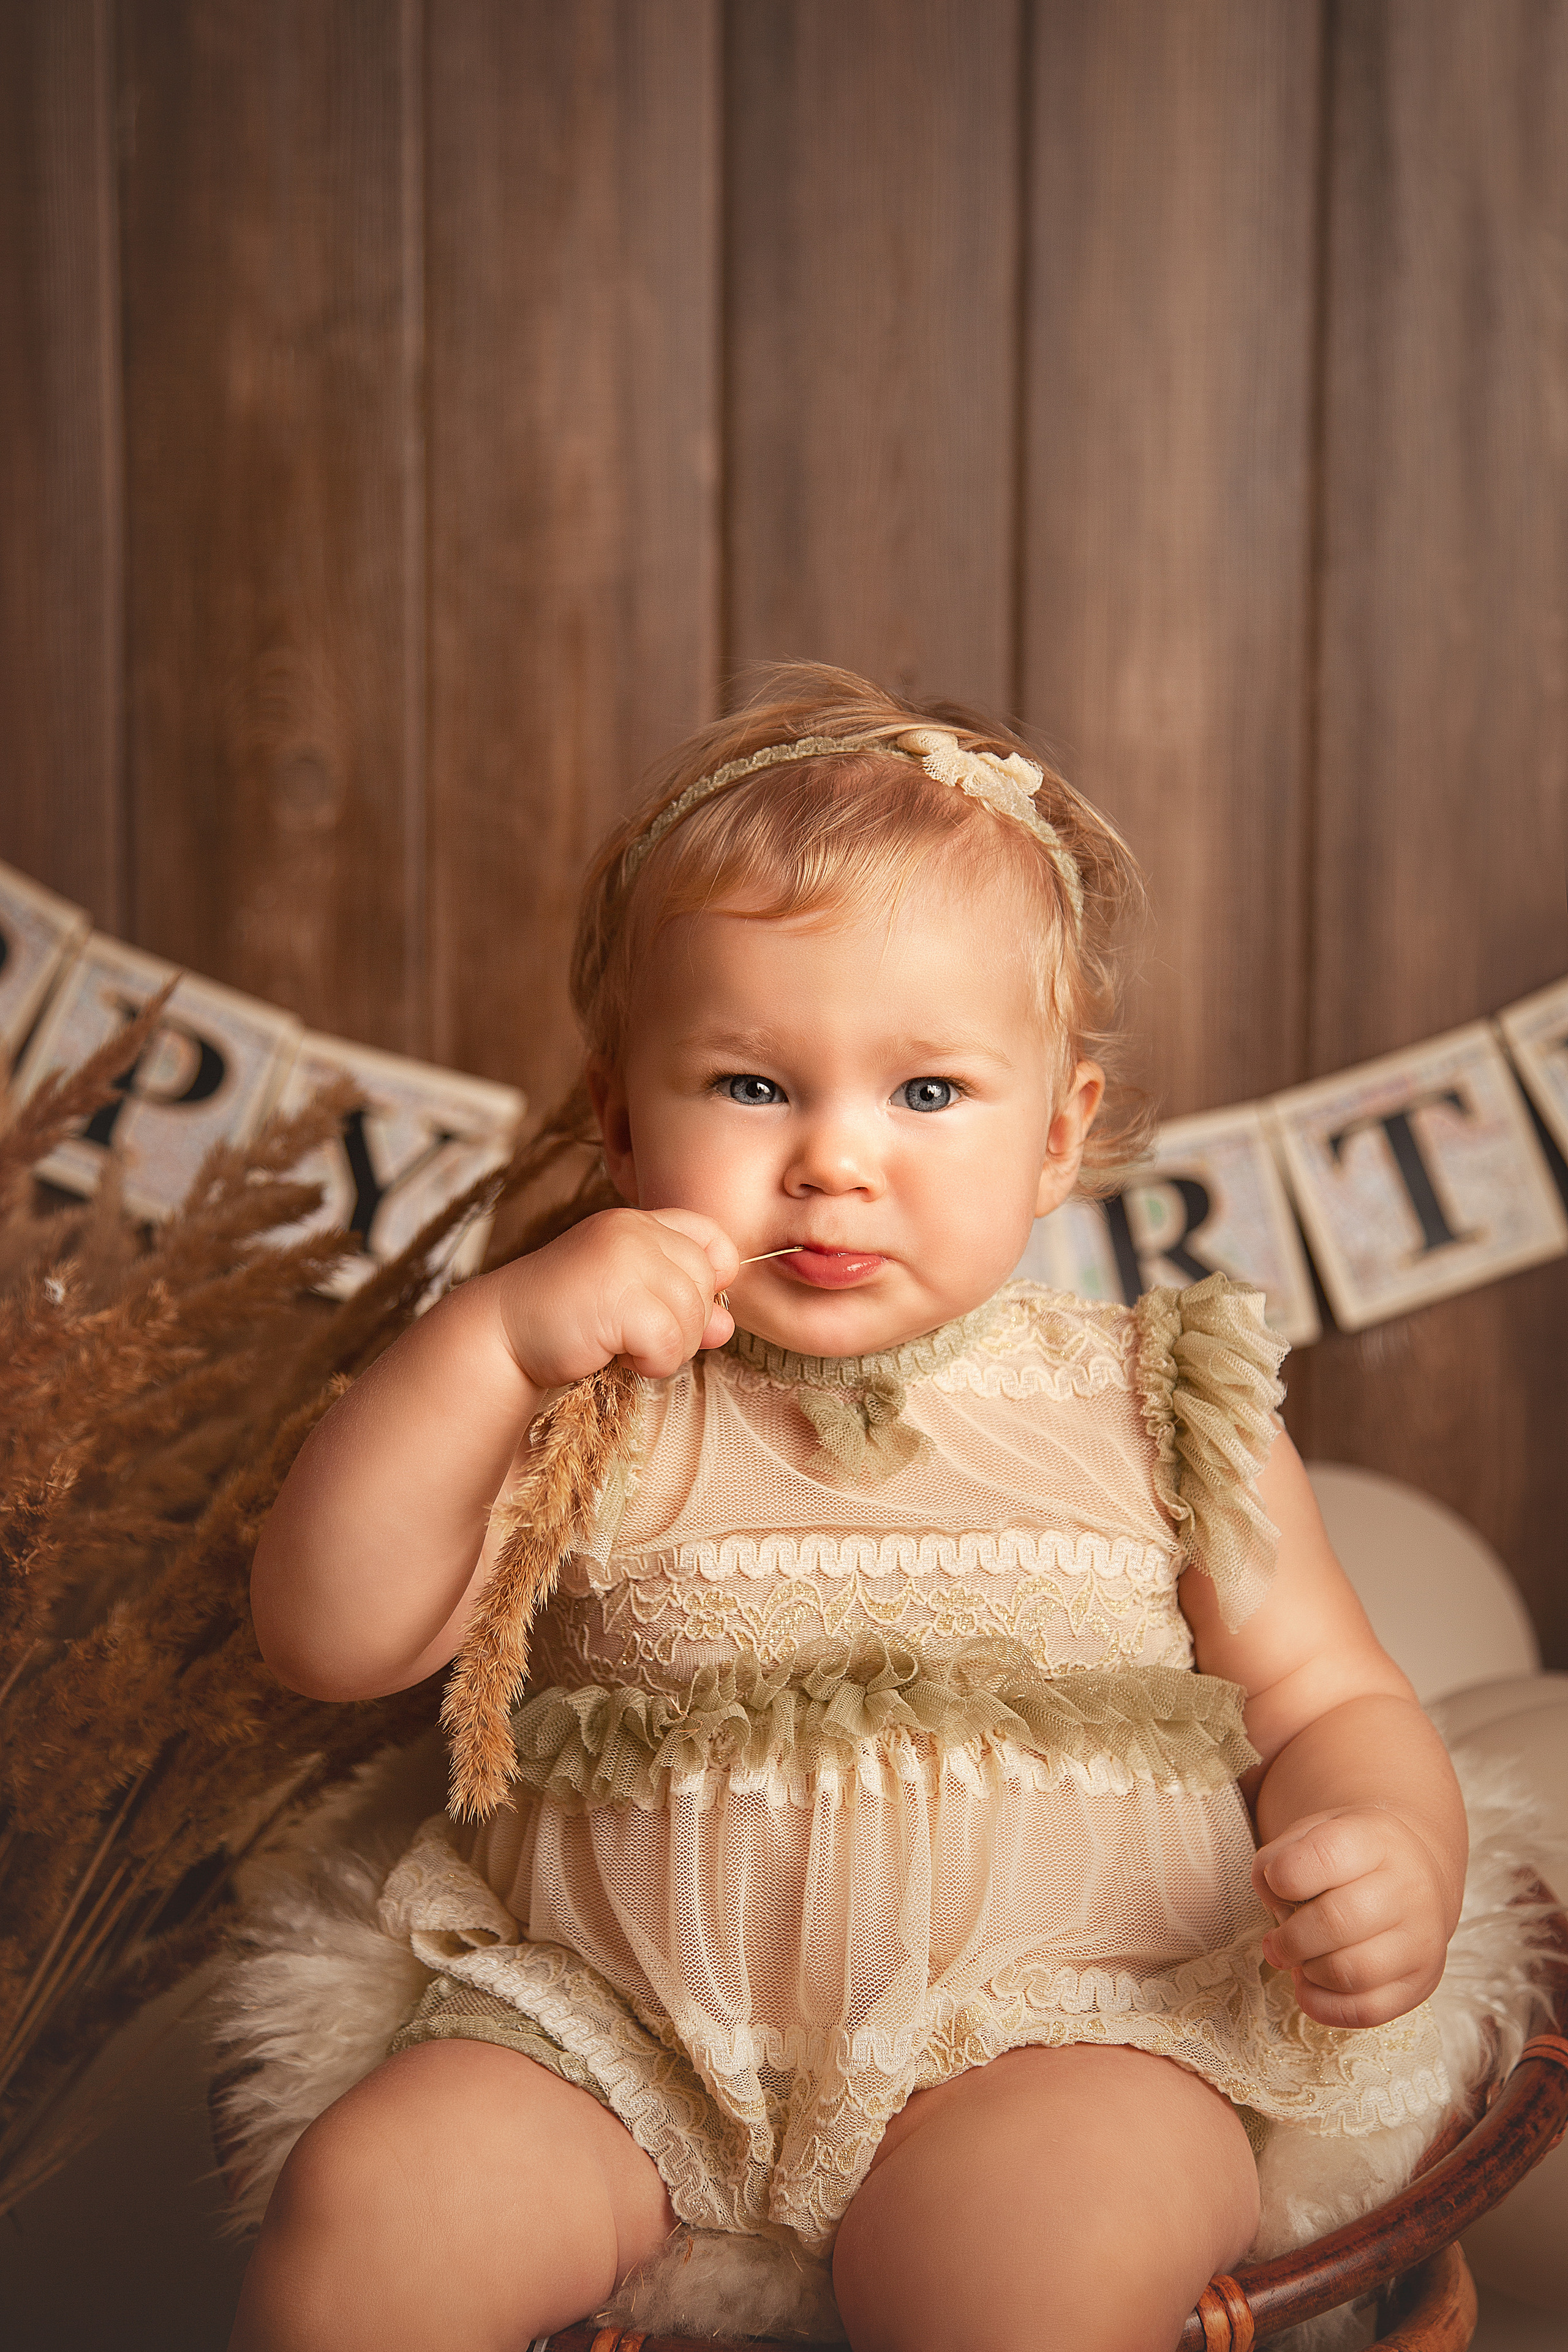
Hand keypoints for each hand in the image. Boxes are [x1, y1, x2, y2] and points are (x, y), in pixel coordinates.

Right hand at [490, 1207, 739, 1389]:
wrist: (501, 1334)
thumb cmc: (564, 1318)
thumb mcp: (628, 1300)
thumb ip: (679, 1304)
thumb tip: (726, 1325)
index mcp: (636, 1223)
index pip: (710, 1235)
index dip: (713, 1275)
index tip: (682, 1305)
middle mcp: (634, 1231)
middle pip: (706, 1282)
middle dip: (685, 1324)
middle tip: (639, 1336)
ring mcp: (626, 1260)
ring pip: (693, 1316)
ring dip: (668, 1349)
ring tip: (625, 1347)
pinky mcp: (620, 1298)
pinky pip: (671, 1342)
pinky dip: (654, 1363)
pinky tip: (620, 1359)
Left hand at [1252, 1806, 1452, 2028]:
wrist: (1414, 1874)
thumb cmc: (1349, 1857)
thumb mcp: (1310, 1834)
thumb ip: (1276, 1861)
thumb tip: (1273, 1916)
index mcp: (1376, 1839)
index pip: (1324, 1855)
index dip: (1283, 1876)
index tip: (1277, 1884)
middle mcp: (1409, 1887)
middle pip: (1336, 1922)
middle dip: (1290, 1939)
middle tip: (1276, 1943)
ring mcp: (1422, 1939)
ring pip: (1352, 1972)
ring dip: (1308, 1972)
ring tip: (1300, 1961)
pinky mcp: (1421, 1981)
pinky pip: (1367, 2011)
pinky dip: (1324, 2006)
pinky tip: (1312, 1985)